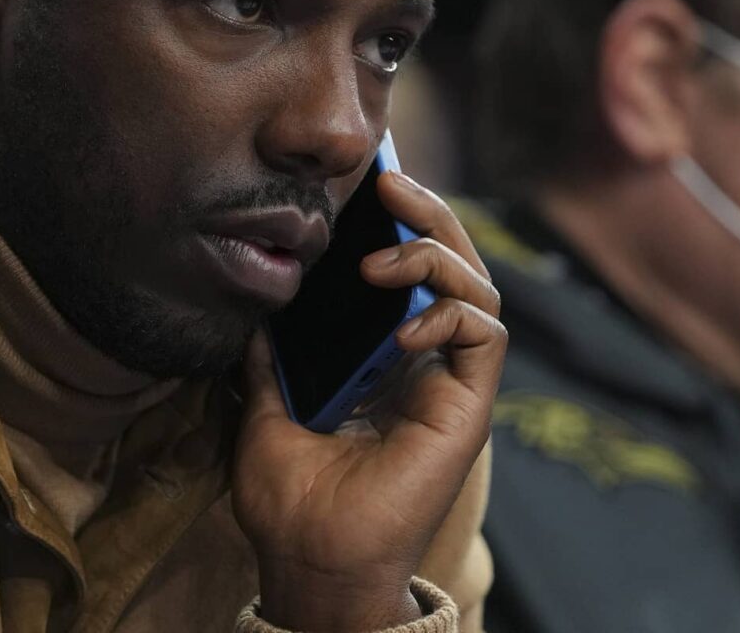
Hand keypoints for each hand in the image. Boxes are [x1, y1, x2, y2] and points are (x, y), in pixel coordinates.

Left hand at [231, 170, 505, 631]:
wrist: (311, 558)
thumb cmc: (290, 500)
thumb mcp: (265, 410)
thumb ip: (270, 361)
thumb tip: (254, 313)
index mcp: (382, 359)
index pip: (407, 274)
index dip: (399, 225)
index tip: (368, 187)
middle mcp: (424, 364)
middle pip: (451, 266)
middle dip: (429, 215)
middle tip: (392, 181)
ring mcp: (448, 383)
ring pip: (478, 288)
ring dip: (436, 256)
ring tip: (381, 260)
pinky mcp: (467, 406)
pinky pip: (485, 336)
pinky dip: (452, 313)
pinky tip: (407, 325)